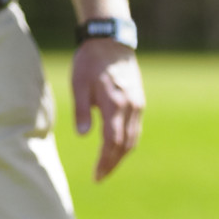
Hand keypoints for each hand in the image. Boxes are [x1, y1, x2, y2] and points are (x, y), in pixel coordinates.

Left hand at [71, 38, 143, 180]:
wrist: (110, 41)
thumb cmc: (90, 61)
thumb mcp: (79, 84)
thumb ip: (81, 110)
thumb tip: (82, 135)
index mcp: (114, 104)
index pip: (112, 142)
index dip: (105, 161)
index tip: (96, 175)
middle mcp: (130, 106)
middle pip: (125, 144)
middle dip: (113, 163)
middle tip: (100, 177)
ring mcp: (137, 104)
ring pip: (133, 138)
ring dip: (121, 155)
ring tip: (108, 167)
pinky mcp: (139, 100)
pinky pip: (135, 128)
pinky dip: (127, 142)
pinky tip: (117, 148)